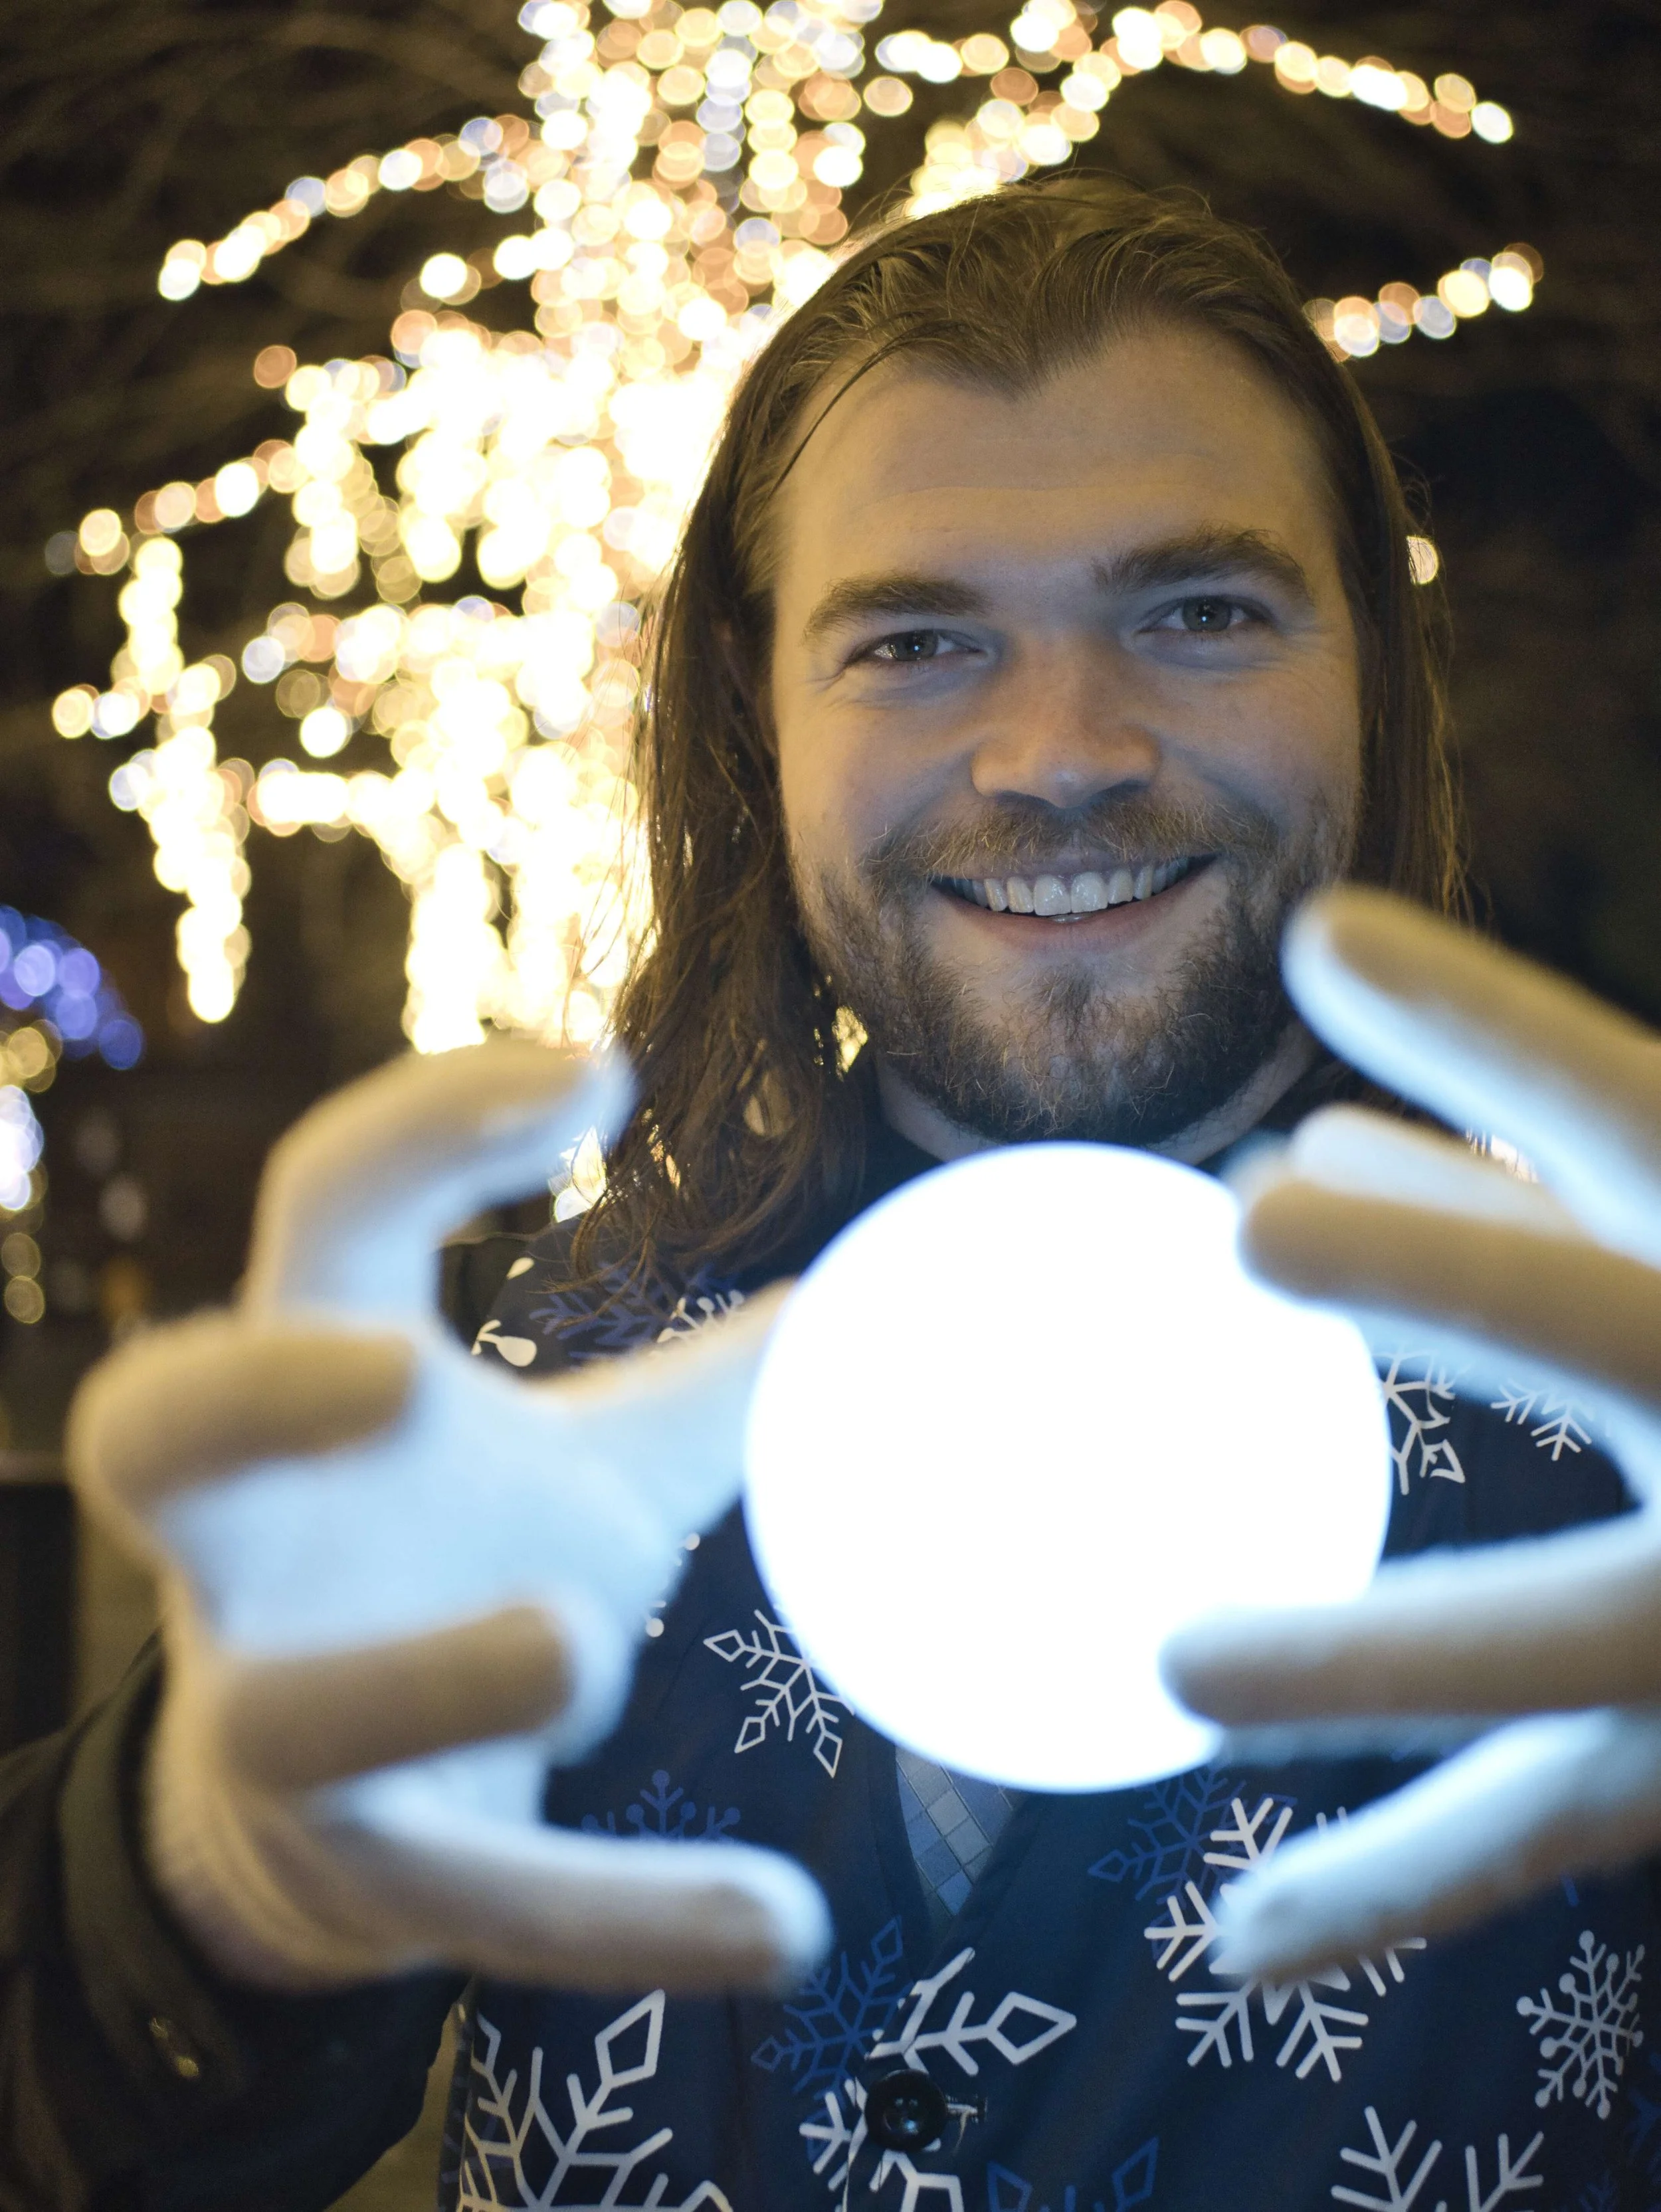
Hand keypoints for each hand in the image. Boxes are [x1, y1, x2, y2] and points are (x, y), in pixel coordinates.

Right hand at [69, 1043, 827, 1994]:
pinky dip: (629, 1920)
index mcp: (322, 1381)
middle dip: (247, 1398)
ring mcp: (287, 1714)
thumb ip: (717, 1376)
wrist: (337, 1818)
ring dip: (428, 1679)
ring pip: (294, 1709)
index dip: (427, 1128)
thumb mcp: (590, 1459)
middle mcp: (261, 1540)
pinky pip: (483, 1901)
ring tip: (579, 1643)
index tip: (602, 1078)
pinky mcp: (369, 1870)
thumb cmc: (451, 1568)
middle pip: (153, 1437)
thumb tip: (890, 1288)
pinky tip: (789, 1931)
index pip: (325, 1210)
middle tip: (397, 1370)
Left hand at [1161, 886, 1660, 1979]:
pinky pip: (1532, 1831)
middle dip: (1460, 1269)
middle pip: (1622, 1330)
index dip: (1488, 1021)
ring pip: (1575, 1637)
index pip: (1625, 1111)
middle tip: (1259, 1224)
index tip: (1323, 934)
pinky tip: (1243, 1938)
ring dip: (1373, 1655)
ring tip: (1169, 1667)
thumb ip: (1502, 1199)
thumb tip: (1290, 1142)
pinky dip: (1383, 1886)